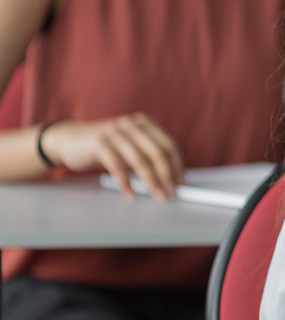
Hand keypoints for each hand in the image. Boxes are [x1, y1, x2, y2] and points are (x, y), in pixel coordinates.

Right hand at [42, 113, 184, 199]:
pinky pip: (118, 167)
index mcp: (143, 124)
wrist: (68, 140)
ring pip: (140, 160)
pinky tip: (131, 194)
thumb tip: (169, 178)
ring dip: (151, 181)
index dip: (177, 164)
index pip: (168, 144)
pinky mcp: (99, 143)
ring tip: (157, 195)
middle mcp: (131, 125)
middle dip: (167, 175)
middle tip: (171, 192)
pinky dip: (126, 183)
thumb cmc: (103, 147)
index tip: (181, 181)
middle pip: (157, 152)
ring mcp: (115, 132)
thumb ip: (146, 155)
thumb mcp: (128, 146)